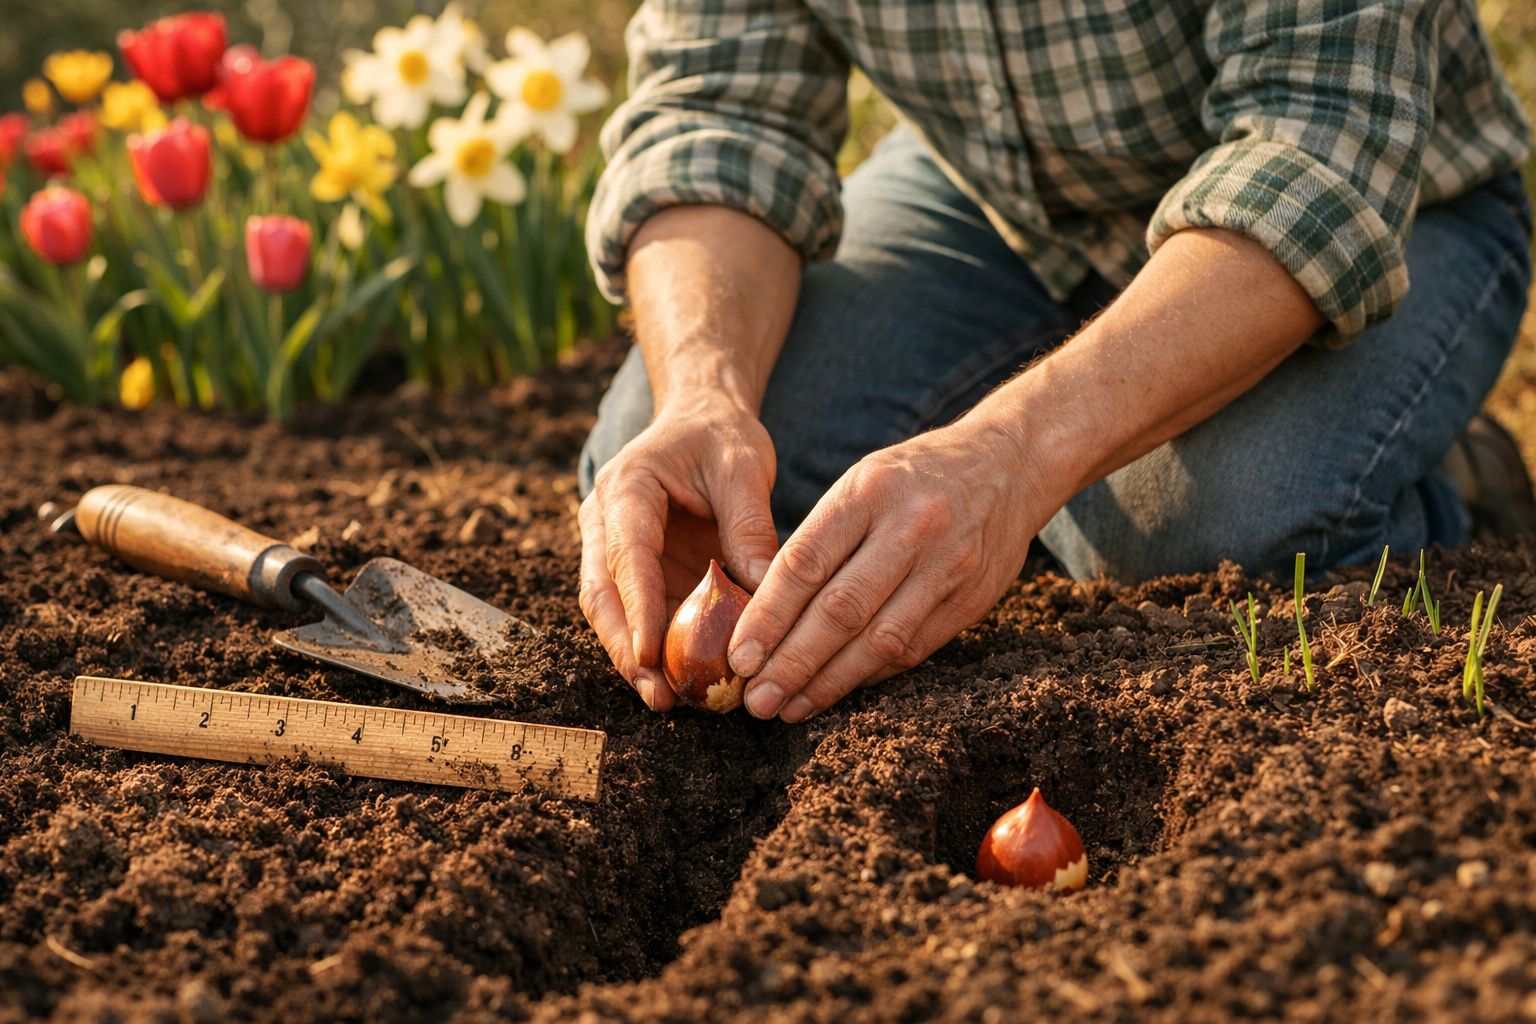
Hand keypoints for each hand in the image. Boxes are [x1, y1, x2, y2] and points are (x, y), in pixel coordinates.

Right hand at [578, 391, 780, 710]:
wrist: (701, 419)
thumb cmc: (720, 437)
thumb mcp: (743, 467)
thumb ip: (749, 524)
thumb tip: (763, 589)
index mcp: (626, 489)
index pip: (627, 555)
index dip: (637, 608)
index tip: (648, 655)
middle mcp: (606, 522)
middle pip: (603, 595)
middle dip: (625, 649)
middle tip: (656, 694)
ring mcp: (614, 549)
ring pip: (612, 612)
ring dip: (633, 658)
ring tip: (666, 701)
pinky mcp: (636, 571)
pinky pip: (638, 614)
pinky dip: (654, 649)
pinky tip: (679, 682)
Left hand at [726, 415, 1050, 721]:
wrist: (1009, 463)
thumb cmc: (913, 476)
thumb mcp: (861, 481)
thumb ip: (818, 539)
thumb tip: (762, 612)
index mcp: (869, 490)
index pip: (807, 563)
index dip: (768, 616)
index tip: (738, 656)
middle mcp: (911, 527)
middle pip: (841, 610)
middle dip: (792, 662)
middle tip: (755, 699)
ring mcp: (948, 565)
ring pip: (880, 639)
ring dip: (829, 682)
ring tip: (789, 708)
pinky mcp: (974, 598)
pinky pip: (913, 648)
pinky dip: (870, 674)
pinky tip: (837, 691)